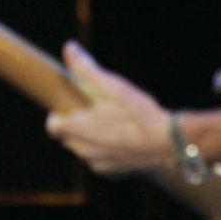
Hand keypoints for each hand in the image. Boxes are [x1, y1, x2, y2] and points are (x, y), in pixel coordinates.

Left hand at [44, 40, 173, 176]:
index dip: (59, 114)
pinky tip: (123, 137)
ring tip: (111, 122)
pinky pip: (100, 159)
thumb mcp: (110, 85)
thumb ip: (85, 67)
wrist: (168, 141)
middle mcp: (83, 150)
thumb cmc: (137, 112)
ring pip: (84, 149)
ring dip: (90, 138)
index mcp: (76, 129)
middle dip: (75, 124)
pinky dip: (105, 149)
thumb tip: (68, 47)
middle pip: (67, 137)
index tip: (73, 105)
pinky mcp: (113, 171)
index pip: (52, 126)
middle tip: (95, 109)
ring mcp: (98, 163)